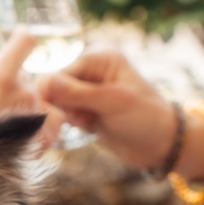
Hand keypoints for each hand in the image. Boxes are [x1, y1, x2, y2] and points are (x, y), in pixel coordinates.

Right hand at [0, 27, 64, 141]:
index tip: (18, 38)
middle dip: (12, 84)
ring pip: (38, 96)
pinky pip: (55, 117)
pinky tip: (29, 127)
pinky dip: (45, 120)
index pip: (26, 40)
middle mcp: (23, 93)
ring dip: (25, 103)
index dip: (23, 36)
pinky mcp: (44, 137)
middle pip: (26, 74)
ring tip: (3, 120)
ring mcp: (36, 116)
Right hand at [38, 50, 178, 170]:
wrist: (159, 145)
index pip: (63, 70)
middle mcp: (92, 72)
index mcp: (100, 59)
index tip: (49, 109)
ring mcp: (88, 93)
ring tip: (85, 124)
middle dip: (59, 104)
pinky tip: (86, 128)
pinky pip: (64, 115)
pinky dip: (68, 124)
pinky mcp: (85, 112)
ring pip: (58, 102)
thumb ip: (77, 93)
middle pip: (56, 86)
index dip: (53, 89)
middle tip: (76, 119)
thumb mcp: (111, 101)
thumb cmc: (144, 117)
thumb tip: (44, 82)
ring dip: (65, 116)